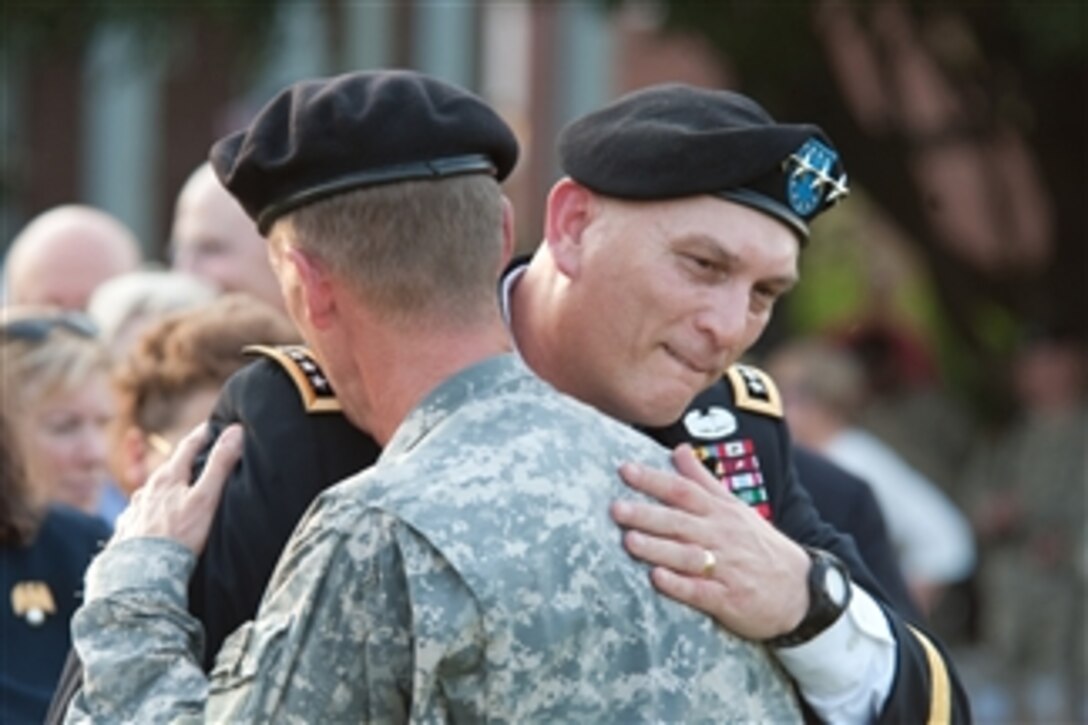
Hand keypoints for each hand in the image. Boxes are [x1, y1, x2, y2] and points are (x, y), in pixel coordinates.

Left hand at [112, 423, 243, 553]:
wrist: (143, 574)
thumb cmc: (179, 536)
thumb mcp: (206, 498)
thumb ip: (220, 464)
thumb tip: (235, 432)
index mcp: (168, 478)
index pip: (188, 447)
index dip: (203, 435)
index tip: (213, 426)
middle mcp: (147, 490)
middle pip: (168, 469)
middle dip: (184, 462)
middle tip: (198, 458)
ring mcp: (134, 510)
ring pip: (152, 492)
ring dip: (164, 488)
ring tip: (175, 492)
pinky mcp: (127, 531)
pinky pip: (139, 515)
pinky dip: (149, 511)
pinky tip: (151, 521)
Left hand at [610, 444, 810, 639]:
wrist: (800, 591)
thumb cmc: (758, 545)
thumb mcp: (735, 508)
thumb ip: (702, 481)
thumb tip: (678, 450)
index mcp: (721, 513)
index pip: (684, 491)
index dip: (654, 480)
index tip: (625, 470)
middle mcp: (722, 537)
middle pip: (680, 522)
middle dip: (647, 515)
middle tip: (616, 509)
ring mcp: (727, 568)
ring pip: (687, 556)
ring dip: (658, 548)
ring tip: (629, 541)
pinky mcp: (728, 599)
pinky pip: (701, 591)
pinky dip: (680, 585)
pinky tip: (657, 579)